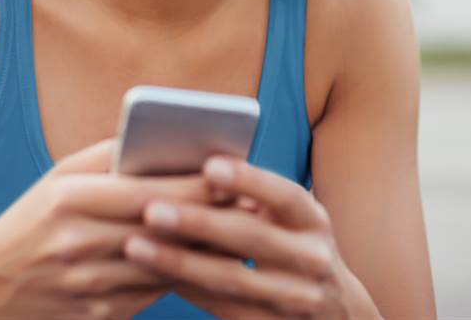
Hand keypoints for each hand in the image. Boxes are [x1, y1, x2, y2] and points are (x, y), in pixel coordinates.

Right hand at [0, 137, 227, 318]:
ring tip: (244, 232)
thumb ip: (110, 155)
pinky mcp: (99, 313)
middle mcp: (79, 244)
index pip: (148, 191)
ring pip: (166, 265)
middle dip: (212, 216)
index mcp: (71, 201)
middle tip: (254, 204)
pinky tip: (210, 262)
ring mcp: (89, 285)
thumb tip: (166, 137)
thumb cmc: (33, 219)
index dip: (195, 185)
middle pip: (163, 229)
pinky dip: (184, 275)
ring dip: (208, 250)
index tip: (232, 175)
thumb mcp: (60, 177)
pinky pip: (154, 292)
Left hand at [121, 155, 370, 318]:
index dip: (248, 180)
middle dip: (198, 222)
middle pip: (251, 238)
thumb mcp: (293, 221)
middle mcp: (311, 259)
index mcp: (314, 221)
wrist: (334, 314)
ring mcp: (295, 299)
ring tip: (135, 245)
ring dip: (178, 261)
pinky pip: (221, 307)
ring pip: (229, 279)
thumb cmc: (295, 248)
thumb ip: (257, 198)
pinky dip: (185, 288)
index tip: (209, 166)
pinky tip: (151, 274)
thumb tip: (194, 169)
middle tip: (151, 209)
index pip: (284, 195)